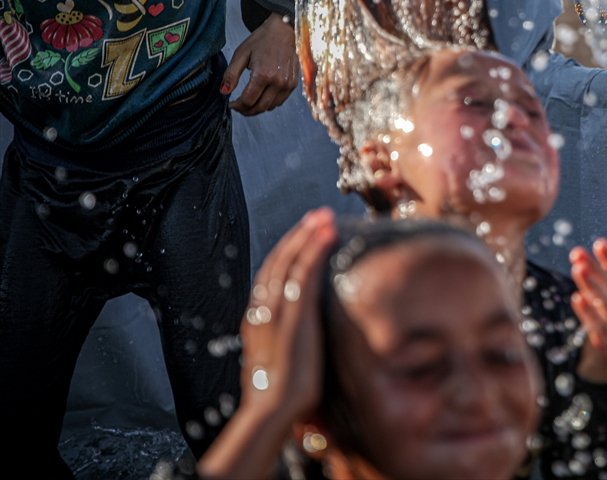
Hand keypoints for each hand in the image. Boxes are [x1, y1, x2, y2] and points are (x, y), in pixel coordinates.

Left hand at [222, 12, 297, 115]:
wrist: (283, 31)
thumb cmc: (262, 40)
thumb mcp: (241, 54)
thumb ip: (231, 74)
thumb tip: (223, 92)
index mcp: (263, 74)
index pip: (248, 100)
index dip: (237, 106)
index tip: (231, 104)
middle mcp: (278, 82)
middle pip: (260, 107)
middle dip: (246, 110)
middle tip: (238, 107)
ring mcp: (287, 84)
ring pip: (270, 107)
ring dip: (258, 108)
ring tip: (249, 102)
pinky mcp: (293, 84)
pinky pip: (280, 101)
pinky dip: (269, 103)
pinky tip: (262, 96)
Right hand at [239, 208, 336, 425]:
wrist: (272, 412)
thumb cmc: (281, 398)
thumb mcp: (281, 362)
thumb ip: (289, 344)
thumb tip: (304, 340)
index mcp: (257, 321)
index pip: (269, 276)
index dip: (286, 253)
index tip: (302, 237)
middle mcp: (262, 310)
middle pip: (277, 262)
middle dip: (297, 236)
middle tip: (315, 216)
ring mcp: (276, 311)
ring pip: (289, 262)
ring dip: (306, 236)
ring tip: (323, 217)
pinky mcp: (293, 315)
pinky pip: (302, 274)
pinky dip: (314, 250)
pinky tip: (326, 235)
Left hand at [570, 238, 606, 384]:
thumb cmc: (606, 326)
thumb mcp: (606, 303)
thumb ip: (596, 283)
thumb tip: (579, 255)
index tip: (599, 243)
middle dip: (597, 270)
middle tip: (578, 256)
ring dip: (592, 287)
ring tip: (578, 271)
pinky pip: (599, 329)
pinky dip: (588, 313)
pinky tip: (576, 299)